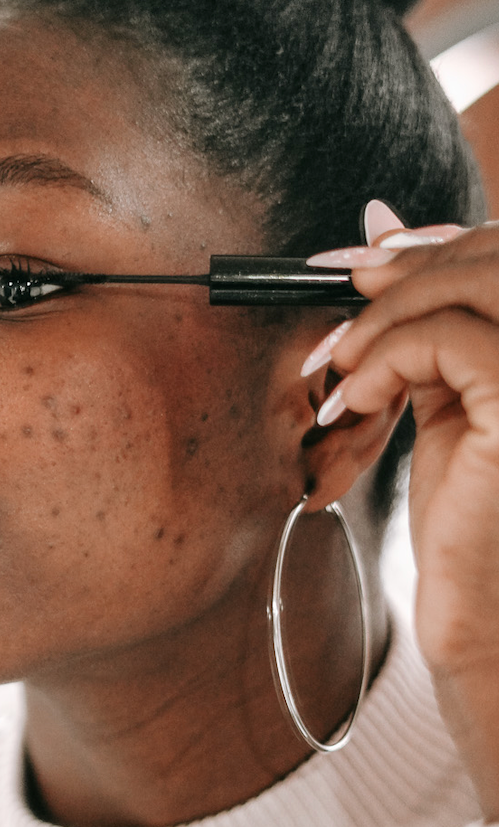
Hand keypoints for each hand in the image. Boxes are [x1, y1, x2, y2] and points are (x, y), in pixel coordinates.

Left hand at [305, 206, 498, 819]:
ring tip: (344, 363)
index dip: (428, 243)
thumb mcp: (435, 383)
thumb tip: (379, 223)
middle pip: (491, 257)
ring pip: (473, 286)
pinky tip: (358, 399)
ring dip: (385, 315)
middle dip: (400, 271)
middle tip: (342, 303)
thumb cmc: (461, 501)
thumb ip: (421, 311)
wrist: (479, 604)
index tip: (359, 259)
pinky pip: (449, 342)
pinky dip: (386, 357)